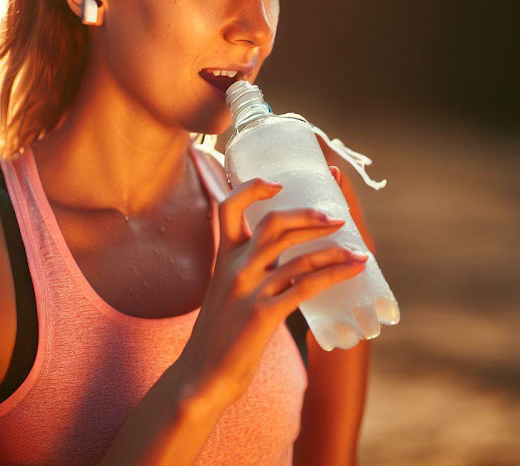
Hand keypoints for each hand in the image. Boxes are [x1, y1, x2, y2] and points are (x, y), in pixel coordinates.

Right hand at [178, 172, 367, 407]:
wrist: (202, 375)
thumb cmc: (218, 333)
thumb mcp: (224, 291)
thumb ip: (245, 270)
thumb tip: (280, 260)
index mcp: (223, 257)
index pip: (229, 207)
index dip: (252, 188)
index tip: (278, 183)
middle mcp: (235, 267)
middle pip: (274, 223)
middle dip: (309, 215)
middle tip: (337, 217)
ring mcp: (249, 289)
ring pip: (297, 255)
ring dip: (332, 248)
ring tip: (358, 249)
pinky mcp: (263, 314)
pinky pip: (306, 286)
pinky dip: (335, 273)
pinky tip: (353, 270)